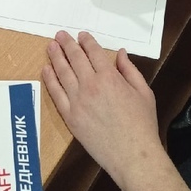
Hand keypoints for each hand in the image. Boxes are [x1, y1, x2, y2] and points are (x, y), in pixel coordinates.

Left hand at [43, 30, 162, 190]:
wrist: (133, 155)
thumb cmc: (142, 125)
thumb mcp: (144, 92)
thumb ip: (130, 70)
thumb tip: (120, 53)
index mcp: (110, 78)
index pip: (93, 52)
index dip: (86, 41)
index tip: (81, 35)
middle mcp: (91, 86)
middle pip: (75, 58)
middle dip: (67, 44)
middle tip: (60, 35)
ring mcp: (78, 101)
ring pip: (63, 73)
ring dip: (56, 57)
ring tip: (51, 46)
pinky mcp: (70, 117)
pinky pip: (56, 94)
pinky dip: (50, 79)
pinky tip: (46, 70)